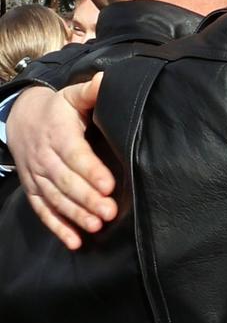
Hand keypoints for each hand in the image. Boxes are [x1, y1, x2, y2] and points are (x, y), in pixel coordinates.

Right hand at [5, 74, 117, 248]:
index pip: (74, 154)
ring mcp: (37, 175)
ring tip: (97, 226)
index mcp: (58, 133)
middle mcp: (45, 157)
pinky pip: (43, 210)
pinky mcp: (33, 189)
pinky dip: (58, 227)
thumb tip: (104, 81)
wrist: (21, 119)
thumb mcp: (72, 96)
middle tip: (109, 212)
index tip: (109, 184)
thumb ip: (90, 92)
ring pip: (55, 198)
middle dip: (87, 198)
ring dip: (76, 214)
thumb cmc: (57, 110)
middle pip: (66, 181)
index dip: (91, 170)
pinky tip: (75, 241)